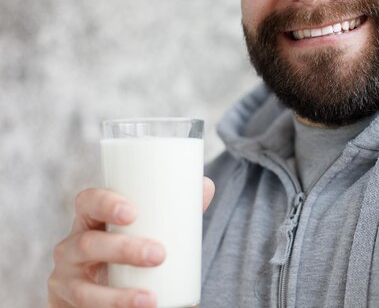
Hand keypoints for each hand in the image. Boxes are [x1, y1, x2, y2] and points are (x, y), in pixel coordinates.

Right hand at [48, 177, 215, 307]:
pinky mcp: (71, 305)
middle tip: (159, 254)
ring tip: (151, 299)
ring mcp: (68, 278)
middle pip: (88, 244)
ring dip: (118, 297)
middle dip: (124, 250)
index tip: (133, 212)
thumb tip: (207, 186)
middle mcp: (72, 246)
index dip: (105, 204)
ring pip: (84, 288)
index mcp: (91, 219)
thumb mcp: (146, 228)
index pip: (88, 202)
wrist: (105, 285)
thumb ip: (175, 209)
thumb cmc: (130, 245)